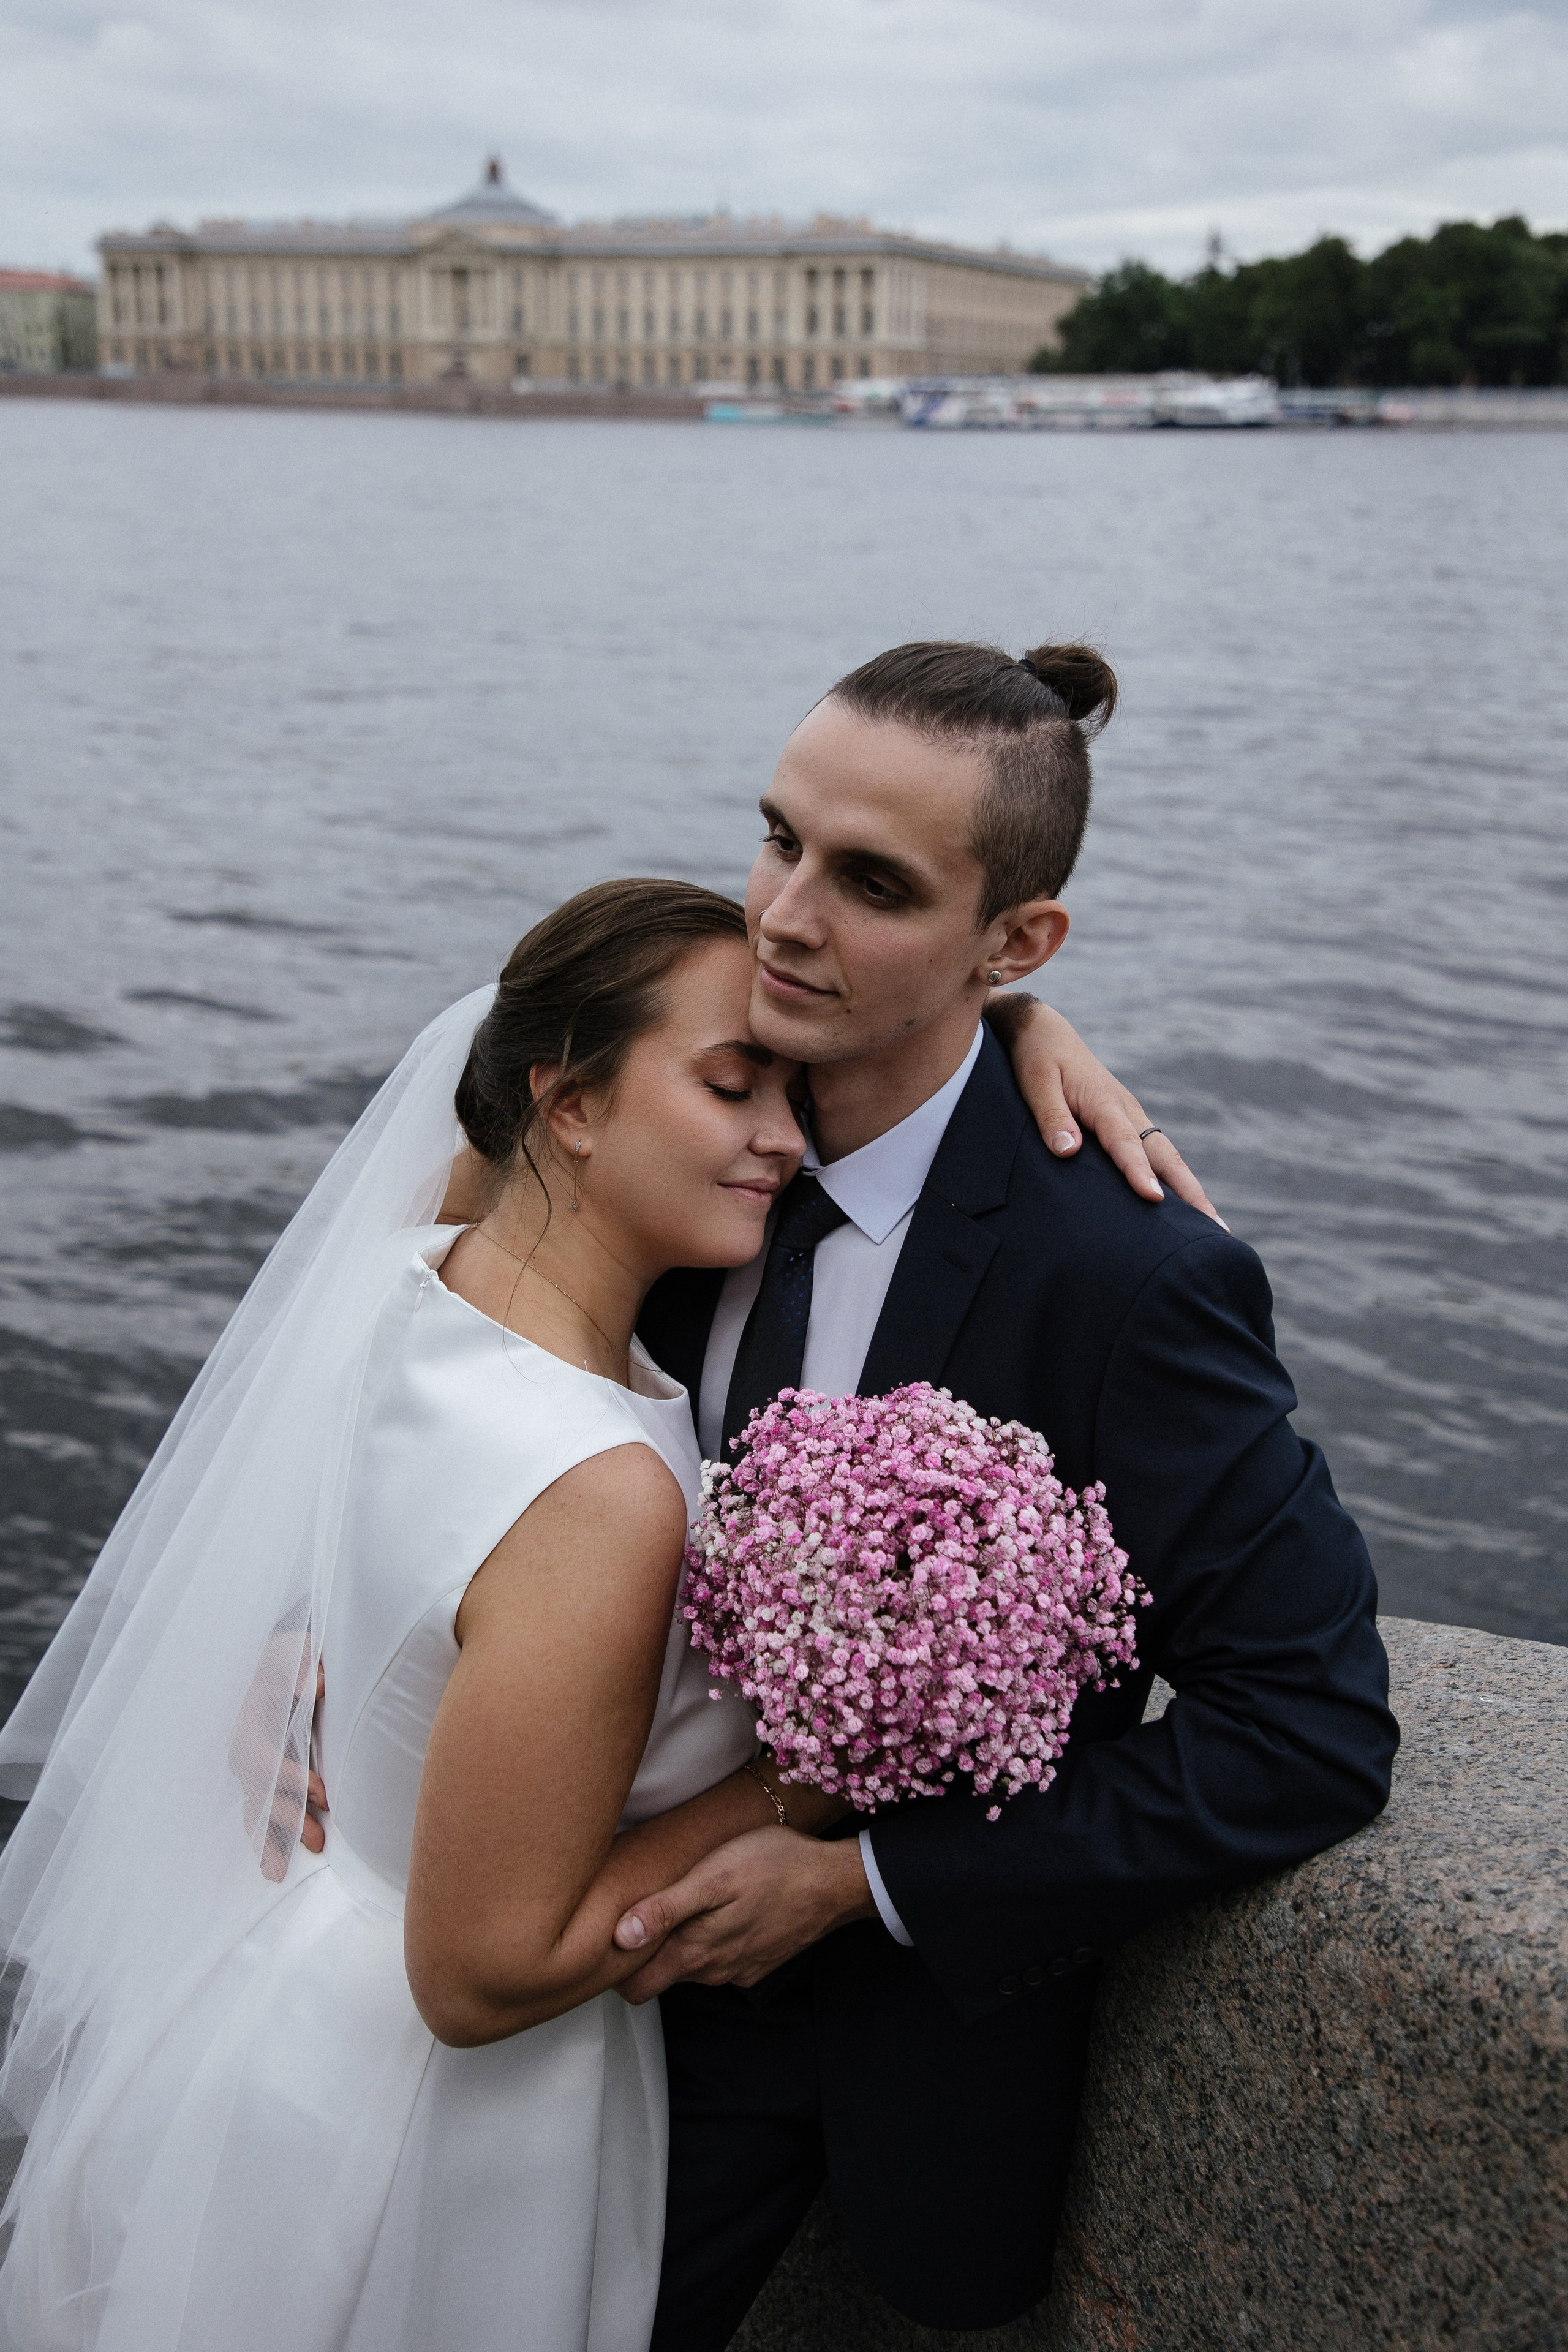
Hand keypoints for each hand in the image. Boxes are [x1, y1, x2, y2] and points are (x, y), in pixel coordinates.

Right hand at [228, 1644, 327, 1881]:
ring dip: (270, 1841)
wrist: (285, 1655)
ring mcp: (254, 1767)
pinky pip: (259, 1814)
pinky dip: (264, 1841)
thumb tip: (314, 1687)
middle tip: (318, 1840)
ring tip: (280, 1873)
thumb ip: (300, 1667)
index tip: (321, 1791)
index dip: (288, 1778)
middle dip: (286, 1820)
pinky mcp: (266, 1778)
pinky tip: (272, 1868)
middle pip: (258, 1794)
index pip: (261, 1759)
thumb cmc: (291, 1653)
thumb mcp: (294, 1650)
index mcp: (252, 1721)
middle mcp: (246, 1749)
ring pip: (255, 1811)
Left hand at [611, 1827, 875, 2001]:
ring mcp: (738, 1970)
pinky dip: (714, 1939)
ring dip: (682, 1940)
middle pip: (661, 1975)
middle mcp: (712, 1972)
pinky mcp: (758, 1962)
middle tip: (639, 1907)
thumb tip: (619, 1938)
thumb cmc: (772, 1866)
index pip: (636, 1989)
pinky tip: (722, 1907)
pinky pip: (721, 1959)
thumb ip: (666, 1909)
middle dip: (645, 1952)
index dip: (615, 1969)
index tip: (605, 1937)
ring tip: (681, 1899)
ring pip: (692, 1965)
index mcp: (695, 1952)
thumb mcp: (714, 1876)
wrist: (833, 1882)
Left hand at [989, 994, 1224, 1225]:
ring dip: (1189, 1188)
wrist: (1045, 1032)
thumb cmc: (1037, 1059)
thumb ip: (1051, 1118)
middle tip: (1213, 1225)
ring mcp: (1131, 1115)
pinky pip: (1156, 1152)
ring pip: (1167, 1155)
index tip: (1153, 1197)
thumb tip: (1068, 1151)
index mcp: (1104, 1102)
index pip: (1126, 1143)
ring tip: (1211, 1225)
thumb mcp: (1036, 1085)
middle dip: (1189, 1191)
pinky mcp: (1128, 1120)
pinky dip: (1174, 1177)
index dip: (1139, 1171)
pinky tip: (1181, 1203)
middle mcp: (1127, 1110)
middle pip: (1165, 1155)